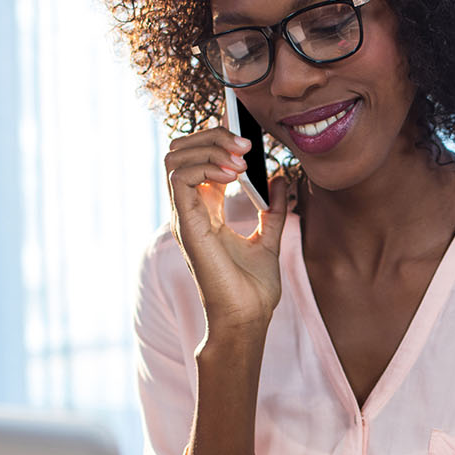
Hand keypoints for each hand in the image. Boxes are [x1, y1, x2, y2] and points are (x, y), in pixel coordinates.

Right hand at [163, 127, 293, 336]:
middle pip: (182, 152)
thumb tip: (279, 178)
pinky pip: (179, 176)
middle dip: (211, 137)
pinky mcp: (186, 223)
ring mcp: (185, 216)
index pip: (198, 160)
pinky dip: (205, 165)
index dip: (217, 142)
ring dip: (208, 147)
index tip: (247, 140)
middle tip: (245, 146)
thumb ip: (270, 209)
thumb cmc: (252, 289)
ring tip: (240, 160)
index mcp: (206, 212)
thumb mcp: (268, 240)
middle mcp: (191, 210)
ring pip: (175, 158)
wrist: (247, 317)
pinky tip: (233, 174)